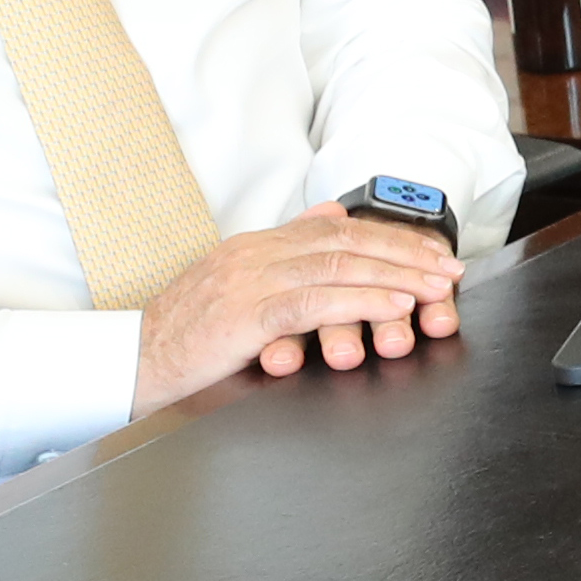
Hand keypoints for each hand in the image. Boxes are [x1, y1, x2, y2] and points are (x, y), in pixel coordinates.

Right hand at [132, 202, 465, 416]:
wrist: (131, 364)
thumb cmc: (186, 335)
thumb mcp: (237, 283)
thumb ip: (285, 249)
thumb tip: (329, 216)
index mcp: (258, 244)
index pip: (338, 230)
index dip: (392, 239)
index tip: (433, 254)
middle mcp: (257, 254)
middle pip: (346, 243)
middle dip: (406, 255)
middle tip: (449, 271)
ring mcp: (249, 282)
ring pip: (336, 267)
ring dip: (394, 277)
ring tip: (434, 289)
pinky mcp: (245, 316)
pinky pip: (313, 304)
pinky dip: (360, 303)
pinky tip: (391, 307)